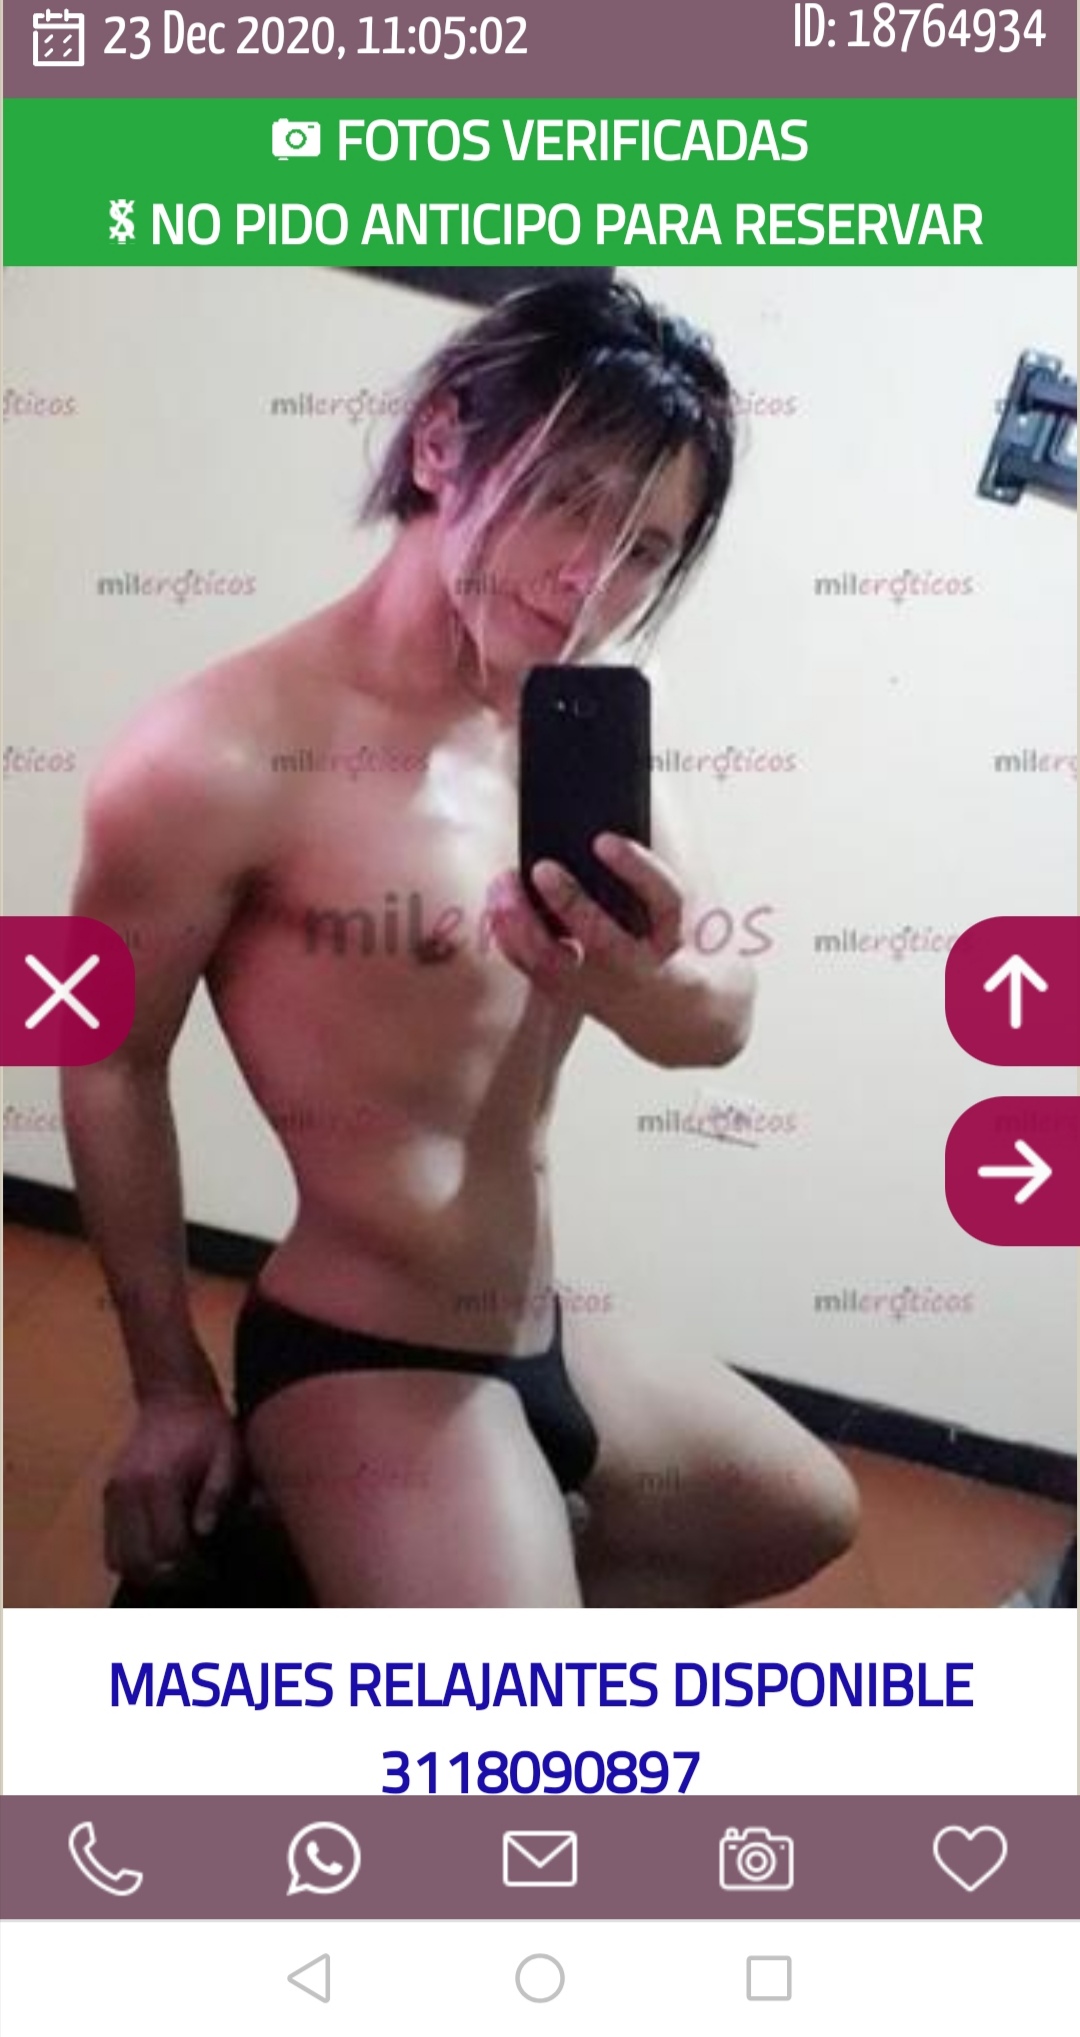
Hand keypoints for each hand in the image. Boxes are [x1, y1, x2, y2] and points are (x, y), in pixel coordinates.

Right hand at [103, 1389, 242, 1584]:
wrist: (174, 1398)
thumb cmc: (208, 1428)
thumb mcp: (228, 1453)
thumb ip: (218, 1492)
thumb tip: (204, 1532)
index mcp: (159, 1481)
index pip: (169, 1545)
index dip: (191, 1567)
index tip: (210, 1570)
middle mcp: (129, 1491)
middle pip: (139, 1560)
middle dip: (168, 1577)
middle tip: (193, 1575)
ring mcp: (114, 1494)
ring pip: (118, 1558)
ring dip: (145, 1574)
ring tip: (174, 1571)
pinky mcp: (108, 1494)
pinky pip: (110, 1544)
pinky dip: (129, 1559)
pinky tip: (155, 1554)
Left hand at [488, 835, 683, 1019]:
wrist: (664, 1018)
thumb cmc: (663, 955)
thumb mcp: (669, 921)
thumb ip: (643, 885)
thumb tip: (598, 845)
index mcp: (665, 946)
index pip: (660, 904)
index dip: (634, 869)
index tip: (605, 841)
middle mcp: (628, 975)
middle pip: (599, 940)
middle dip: (567, 901)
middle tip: (542, 866)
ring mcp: (592, 991)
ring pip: (551, 963)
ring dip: (522, 920)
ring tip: (506, 882)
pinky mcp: (564, 996)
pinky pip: (530, 969)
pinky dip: (510, 937)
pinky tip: (498, 910)